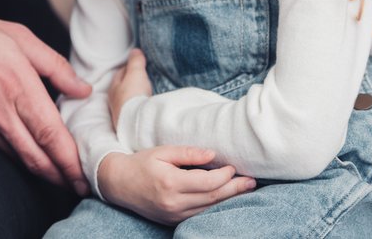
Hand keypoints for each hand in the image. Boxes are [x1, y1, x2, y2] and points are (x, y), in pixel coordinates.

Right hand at [0, 5, 92, 193]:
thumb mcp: (16, 35)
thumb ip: (54, 65)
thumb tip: (81, 88)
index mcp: (16, 85)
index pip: (50, 134)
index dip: (70, 159)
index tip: (85, 172)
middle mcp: (0, 112)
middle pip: (36, 158)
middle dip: (61, 177)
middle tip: (80, 184)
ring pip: (19, 159)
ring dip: (43, 172)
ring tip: (64, 175)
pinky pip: (1, 151)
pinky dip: (21, 159)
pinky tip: (33, 157)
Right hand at [98, 147, 255, 224]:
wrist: (119, 183)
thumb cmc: (141, 163)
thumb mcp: (162, 151)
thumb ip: (188, 153)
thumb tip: (213, 155)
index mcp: (170, 182)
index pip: (207, 182)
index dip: (224, 175)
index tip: (233, 166)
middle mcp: (173, 202)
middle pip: (212, 197)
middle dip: (234, 189)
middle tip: (251, 181)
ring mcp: (174, 214)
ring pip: (209, 209)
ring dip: (228, 199)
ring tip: (244, 190)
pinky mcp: (173, 220)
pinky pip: (200, 215)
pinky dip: (215, 207)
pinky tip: (225, 199)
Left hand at [108, 48, 152, 129]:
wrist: (136, 124)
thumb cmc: (133, 96)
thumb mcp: (135, 73)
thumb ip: (135, 61)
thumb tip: (135, 51)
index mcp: (113, 87)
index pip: (121, 73)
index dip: (130, 66)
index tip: (138, 63)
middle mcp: (115, 100)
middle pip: (124, 86)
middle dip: (133, 81)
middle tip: (144, 76)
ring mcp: (122, 112)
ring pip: (130, 98)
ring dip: (137, 93)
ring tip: (148, 89)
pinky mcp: (131, 122)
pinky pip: (136, 109)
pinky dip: (141, 104)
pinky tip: (148, 104)